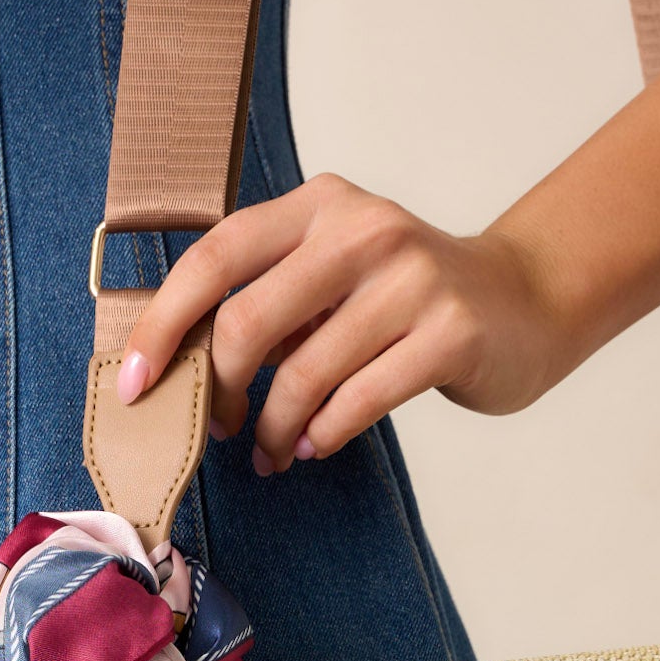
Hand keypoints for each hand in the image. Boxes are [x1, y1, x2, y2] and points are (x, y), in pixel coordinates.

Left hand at [116, 173, 567, 474]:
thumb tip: (188, 364)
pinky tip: (315, 445)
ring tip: (273, 455)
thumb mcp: (337, 275)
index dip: (164, 323)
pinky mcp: (448, 334)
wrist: (524, 304)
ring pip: (304, 374)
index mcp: (320, 205)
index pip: (216, 255)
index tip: (135, 381)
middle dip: (222, 390)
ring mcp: (411, 280)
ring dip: (274, 430)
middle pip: (250, 321)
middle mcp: (363, 230)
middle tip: (223, 427)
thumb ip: (274, 300)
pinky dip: (324, 434)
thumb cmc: (412, 301)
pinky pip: (358, 401)